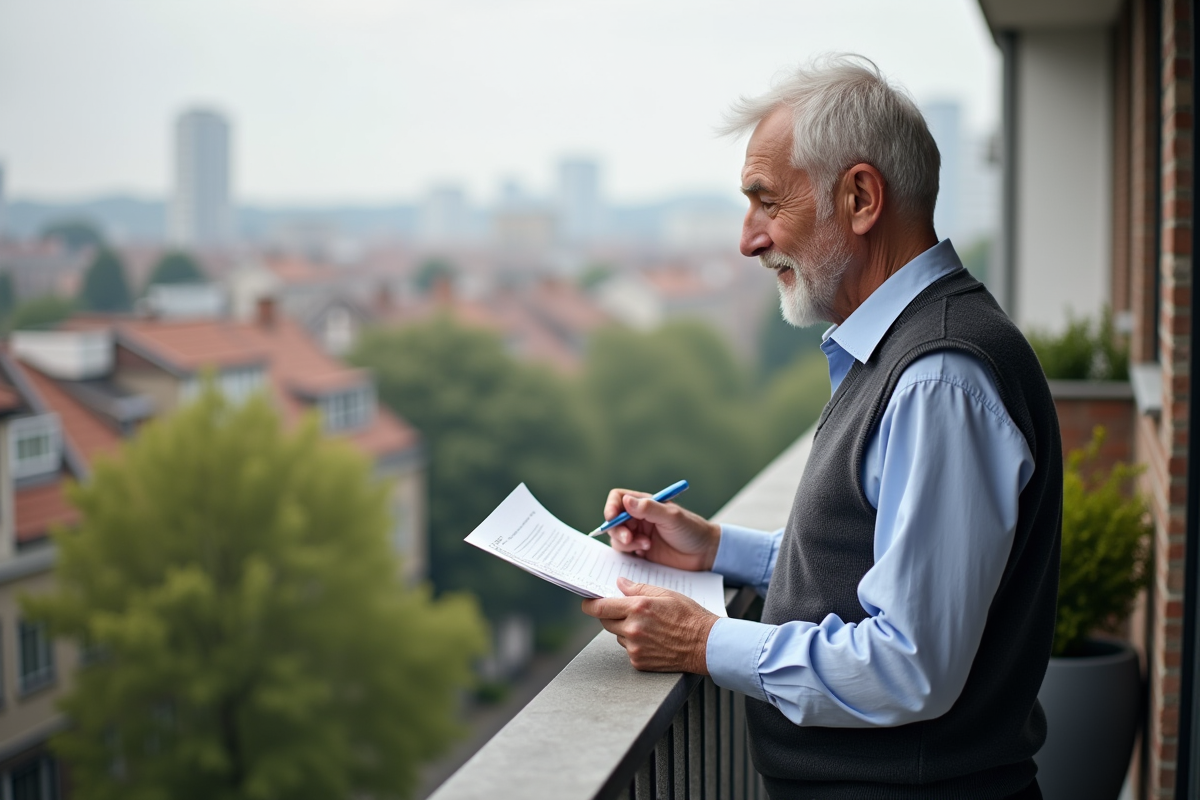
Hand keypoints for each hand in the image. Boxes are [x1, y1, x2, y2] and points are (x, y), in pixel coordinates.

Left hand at [582, 577, 717, 673]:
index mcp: (638, 608)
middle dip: (610, 615)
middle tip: (624, 611)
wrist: (706, 645)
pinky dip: (635, 644)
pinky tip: (653, 639)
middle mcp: (633, 629)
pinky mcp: (639, 662)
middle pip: (606, 622)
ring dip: (625, 629)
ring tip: (649, 626)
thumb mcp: (666, 594)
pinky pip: (628, 649)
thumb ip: (638, 589)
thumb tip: (619, 584)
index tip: (587, 603)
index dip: (590, 604)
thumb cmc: (689, 616)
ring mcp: (635, 648)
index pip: (601, 607)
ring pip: (618, 636)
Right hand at [602, 488, 720, 570]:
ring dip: (626, 542)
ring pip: (617, 537)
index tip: (612, 518)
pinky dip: (629, 553)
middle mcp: (639, 518)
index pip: (619, 499)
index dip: (611, 507)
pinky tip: (644, 553)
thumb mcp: (672, 517)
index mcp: (645, 504)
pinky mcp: (640, 551)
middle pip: (614, 520)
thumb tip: (625, 500)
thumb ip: (649, 508)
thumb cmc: (692, 530)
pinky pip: (624, 552)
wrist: (705, 553)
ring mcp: (638, 535)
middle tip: (629, 539)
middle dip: (617, 530)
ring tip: (646, 546)